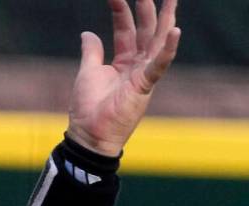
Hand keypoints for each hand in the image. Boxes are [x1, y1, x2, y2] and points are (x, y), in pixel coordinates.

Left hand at [67, 0, 180, 155]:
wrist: (88, 134)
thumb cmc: (88, 108)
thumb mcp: (88, 72)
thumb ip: (92, 52)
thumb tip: (88, 33)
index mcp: (123, 62)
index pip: (126, 30)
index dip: (121, 12)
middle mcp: (136, 66)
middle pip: (145, 32)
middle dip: (146, 10)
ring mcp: (143, 75)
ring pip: (156, 43)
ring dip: (164, 21)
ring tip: (171, 0)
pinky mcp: (144, 86)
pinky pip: (159, 65)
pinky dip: (167, 49)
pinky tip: (175, 31)